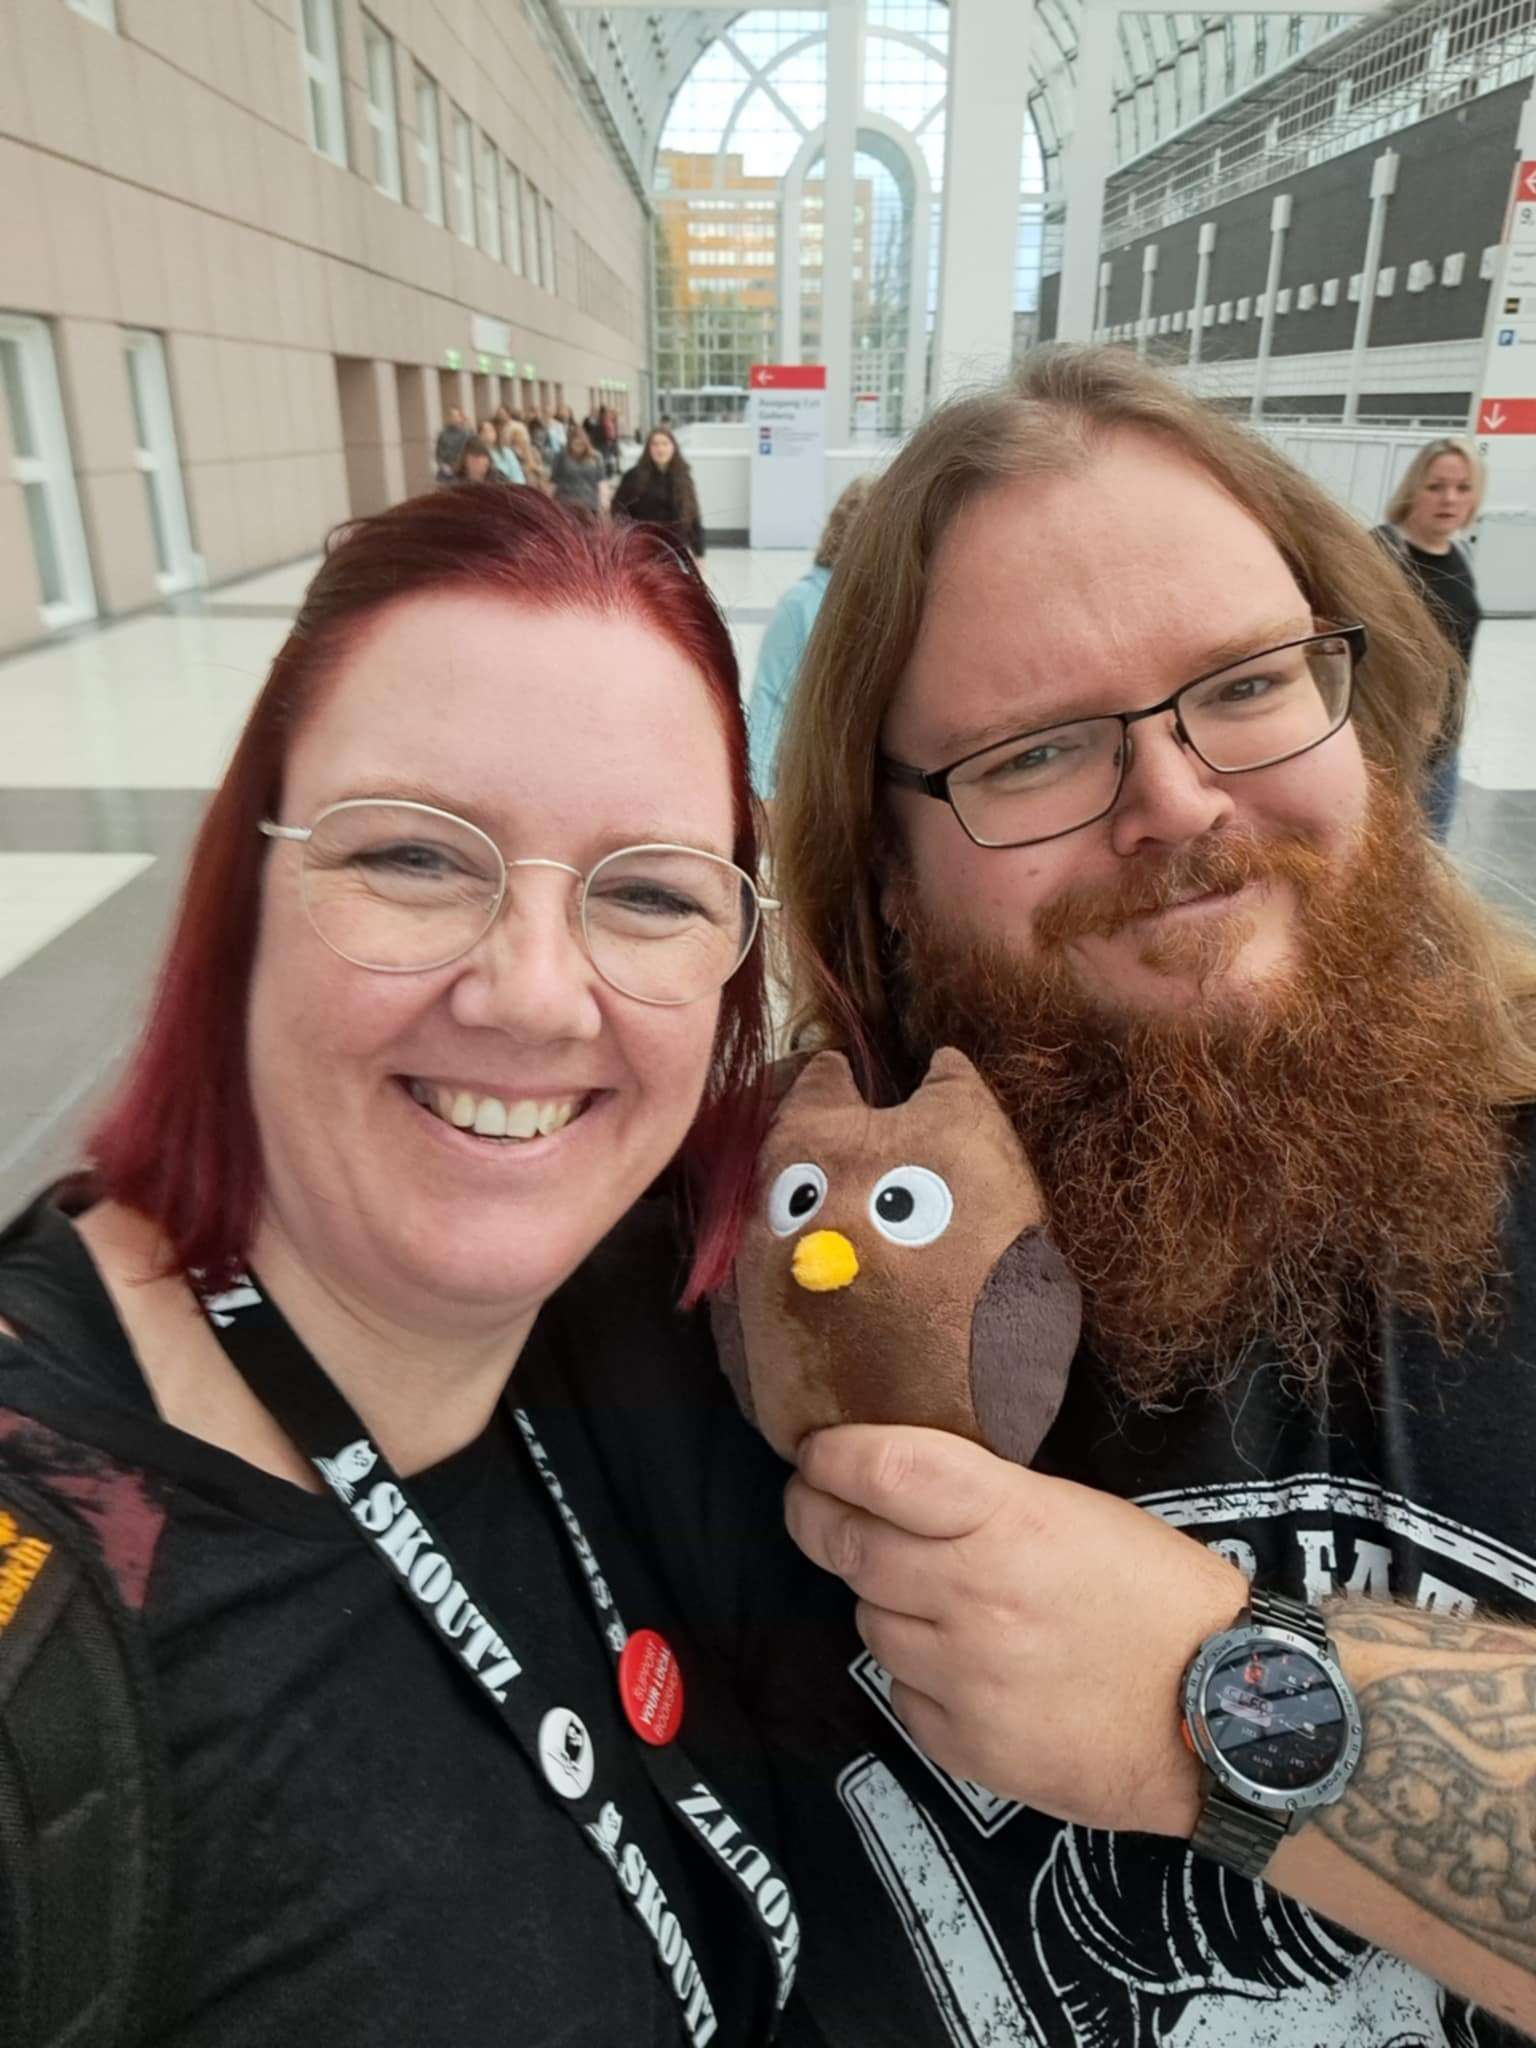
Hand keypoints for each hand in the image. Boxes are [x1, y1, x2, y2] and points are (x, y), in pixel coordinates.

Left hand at [784, 1425, 1246, 1836]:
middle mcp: (975, 1596)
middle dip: (818, 1517)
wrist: (1225, 1717)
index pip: (884, 1471)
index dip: (832, 1456)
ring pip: (869, 1620)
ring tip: (932, 1594)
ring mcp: (964, 1678)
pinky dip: (917, 1672)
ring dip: (883, 1599)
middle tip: (814, 1504)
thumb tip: (896, 1485)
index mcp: (1011, 1521)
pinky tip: (964, 1663)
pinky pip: (901, 1691)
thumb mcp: (1080, 1512)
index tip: (814, 1452)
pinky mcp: (963, 1746)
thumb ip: (985, 1498)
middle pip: (848, 1545)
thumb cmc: (1160, 1596)